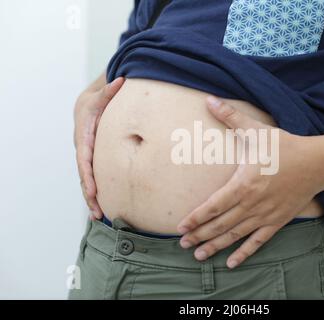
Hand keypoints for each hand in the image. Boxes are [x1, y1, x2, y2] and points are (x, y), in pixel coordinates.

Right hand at [74, 77, 124, 219]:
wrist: (86, 107)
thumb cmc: (96, 103)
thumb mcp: (101, 95)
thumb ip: (109, 91)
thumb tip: (122, 80)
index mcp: (84, 137)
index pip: (85, 159)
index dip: (89, 176)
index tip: (93, 190)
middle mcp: (83, 150)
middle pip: (85, 176)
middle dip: (90, 194)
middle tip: (97, 211)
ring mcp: (86, 157)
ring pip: (87, 181)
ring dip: (91, 199)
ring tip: (98, 216)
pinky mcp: (92, 162)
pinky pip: (92, 179)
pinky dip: (95, 194)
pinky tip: (101, 209)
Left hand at [176, 96, 323, 268]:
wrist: (318, 162)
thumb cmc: (286, 147)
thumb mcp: (256, 130)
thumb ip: (231, 116)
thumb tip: (209, 99)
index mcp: (244, 183)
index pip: (213, 205)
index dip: (195, 218)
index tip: (180, 226)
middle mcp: (252, 204)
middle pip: (220, 224)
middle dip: (199, 235)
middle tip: (181, 244)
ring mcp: (265, 215)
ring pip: (235, 235)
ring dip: (215, 246)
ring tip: (198, 255)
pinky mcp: (277, 221)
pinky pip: (258, 242)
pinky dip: (244, 253)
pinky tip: (231, 263)